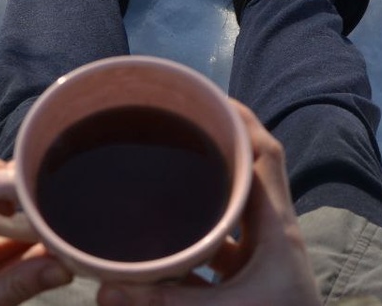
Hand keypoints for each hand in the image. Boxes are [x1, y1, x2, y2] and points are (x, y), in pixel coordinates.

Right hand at [96, 102, 320, 305]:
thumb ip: (166, 302)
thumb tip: (105, 290)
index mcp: (276, 227)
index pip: (264, 155)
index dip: (240, 121)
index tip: (206, 97)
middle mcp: (273, 232)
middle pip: (250, 172)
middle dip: (218, 147)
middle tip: (174, 126)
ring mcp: (265, 257)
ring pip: (236, 209)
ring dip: (207, 191)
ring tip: (166, 172)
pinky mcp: (253, 279)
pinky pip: (224, 244)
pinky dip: (198, 236)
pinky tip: (166, 240)